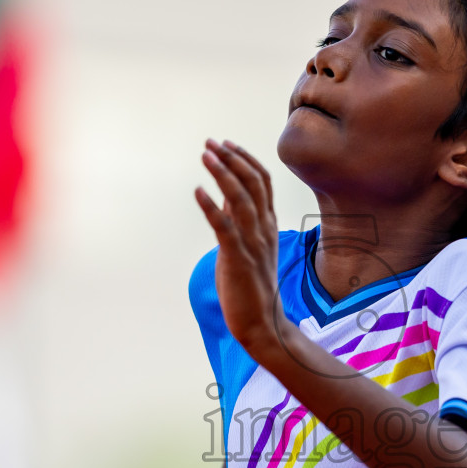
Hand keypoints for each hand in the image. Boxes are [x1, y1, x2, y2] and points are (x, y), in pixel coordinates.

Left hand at [194, 139, 285, 357]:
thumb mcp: (249, 248)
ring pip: (241, 199)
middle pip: (253, 184)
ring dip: (223, 174)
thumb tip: (225, 196)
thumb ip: (240, 222)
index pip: (262, 182)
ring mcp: (253, 244)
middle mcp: (264, 230)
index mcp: (268, 226)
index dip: (245, 159)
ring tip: (205, 155)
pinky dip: (211, 207)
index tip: (226, 144)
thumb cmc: (252, 287)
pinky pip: (225, 228)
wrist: (263, 324)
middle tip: (210, 143)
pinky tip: (198, 192)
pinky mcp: (239, 259)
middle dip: (231, 159)